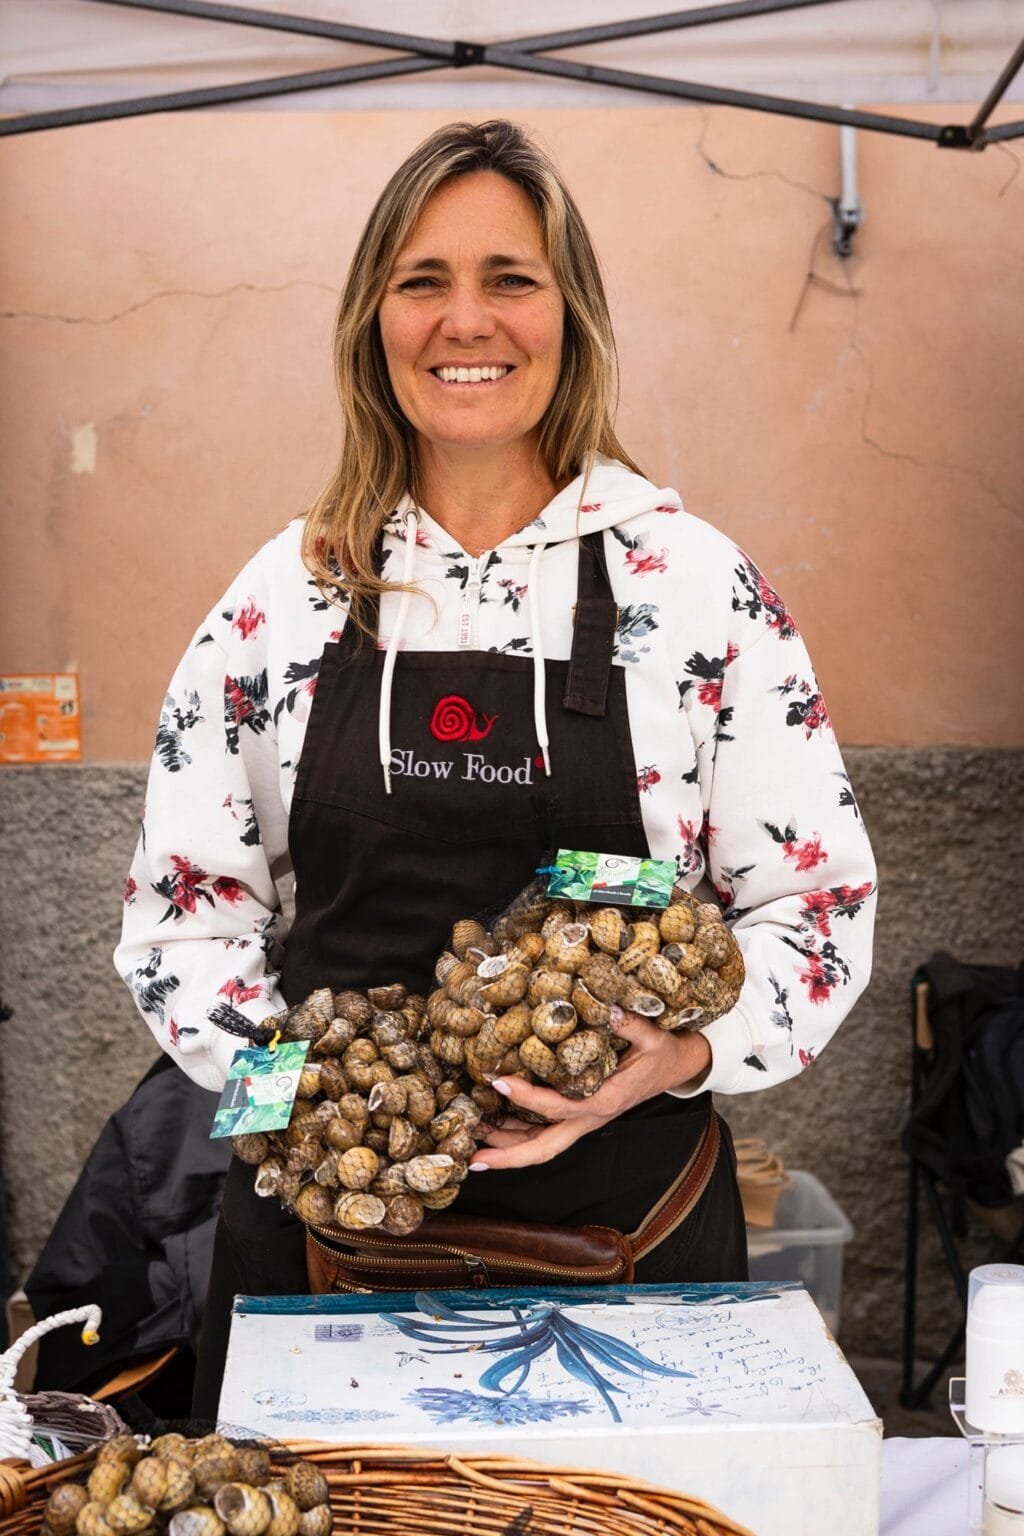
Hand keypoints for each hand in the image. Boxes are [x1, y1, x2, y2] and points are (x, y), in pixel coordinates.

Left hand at [471, 1010, 711, 1171]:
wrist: (676, 1066)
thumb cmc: (662, 1051)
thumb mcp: (651, 1035)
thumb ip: (628, 1022)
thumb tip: (606, 1005)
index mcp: (604, 1101)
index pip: (558, 1106)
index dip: (527, 1098)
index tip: (499, 1082)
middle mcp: (590, 1118)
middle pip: (544, 1149)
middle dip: (509, 1156)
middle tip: (475, 1159)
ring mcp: (583, 1120)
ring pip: (541, 1145)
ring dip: (507, 1146)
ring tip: (471, 1139)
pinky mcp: (579, 1114)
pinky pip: (544, 1131)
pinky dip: (517, 1132)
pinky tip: (493, 1123)